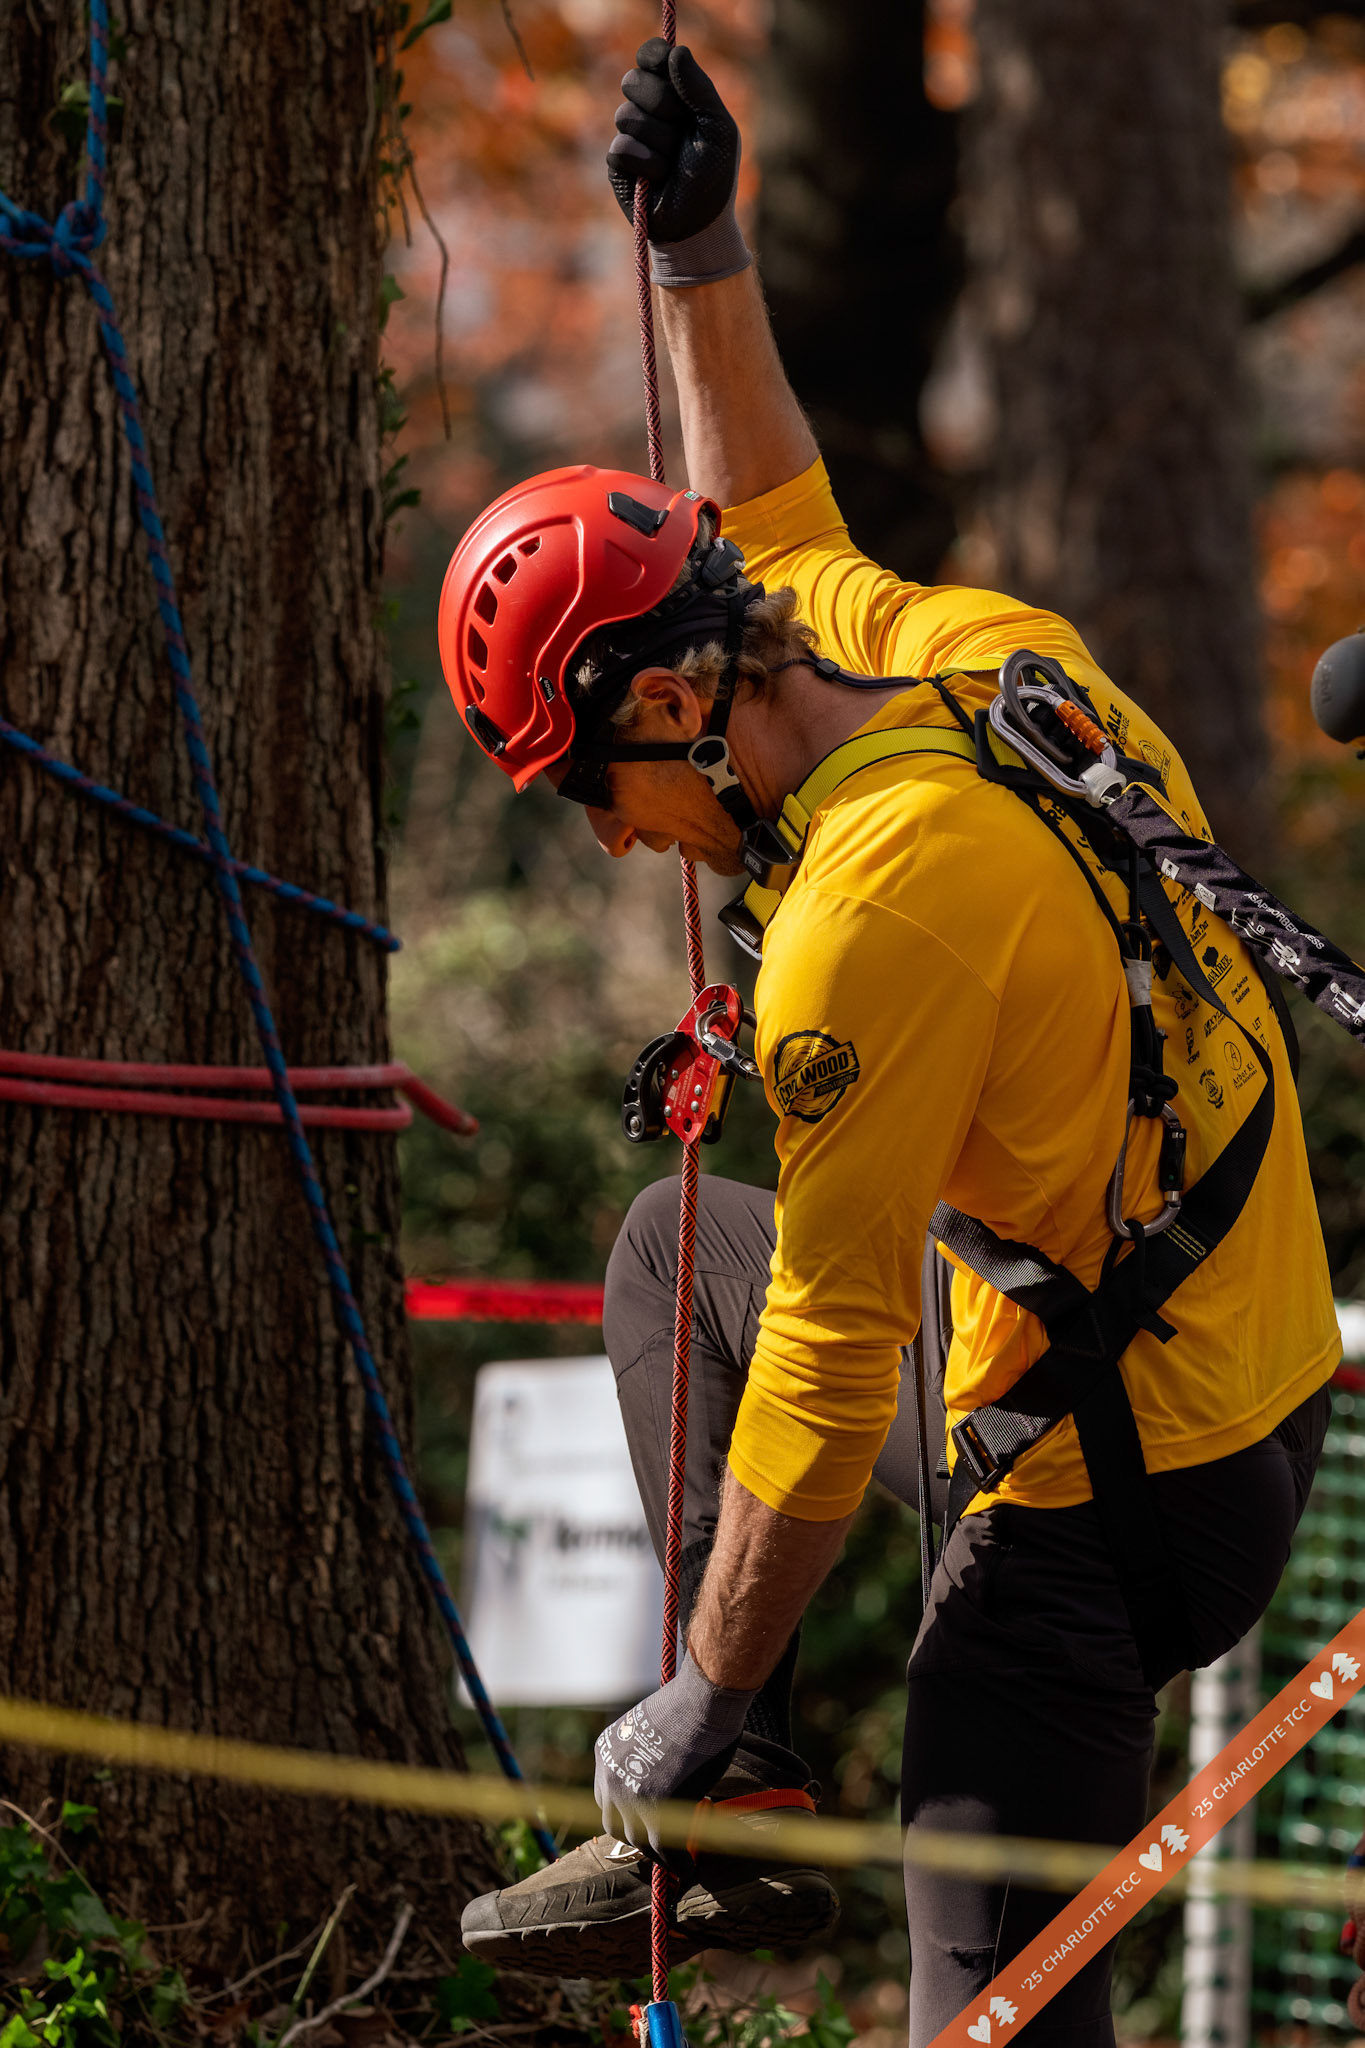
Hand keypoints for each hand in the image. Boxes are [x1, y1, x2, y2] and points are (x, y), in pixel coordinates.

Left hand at [594, 1652, 753, 1856]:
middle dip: (636, 1834)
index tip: (643, 1817)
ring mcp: (630, 1800)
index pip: (607, 1795)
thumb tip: (665, 1774)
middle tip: (657, 1839)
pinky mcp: (656, 1818)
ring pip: (638, 1840)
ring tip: (675, 1858)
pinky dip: (677, 1864)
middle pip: (615, 1823)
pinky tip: (689, 1867)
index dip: (625, 1811)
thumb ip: (647, 1754)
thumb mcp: (651, 1727)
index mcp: (605, 1752)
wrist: (700, 1704)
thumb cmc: (688, 1704)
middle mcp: (610, 1778)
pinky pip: (665, 1851)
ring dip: (657, 1851)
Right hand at [606, 40, 750, 285]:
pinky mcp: (618, 163)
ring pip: (627, 115)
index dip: (652, 56)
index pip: (652, 57)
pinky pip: (622, 146)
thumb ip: (700, 88)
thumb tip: (677, 52)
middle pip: (633, 80)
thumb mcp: (718, 129)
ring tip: (673, 164)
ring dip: (659, 142)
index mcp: (676, 95)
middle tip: (682, 130)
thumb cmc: (713, 180)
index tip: (663, 63)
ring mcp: (632, 135)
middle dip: (661, 104)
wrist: (697, 228)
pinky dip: (647, 164)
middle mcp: (651, 111)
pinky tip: (658, 180)